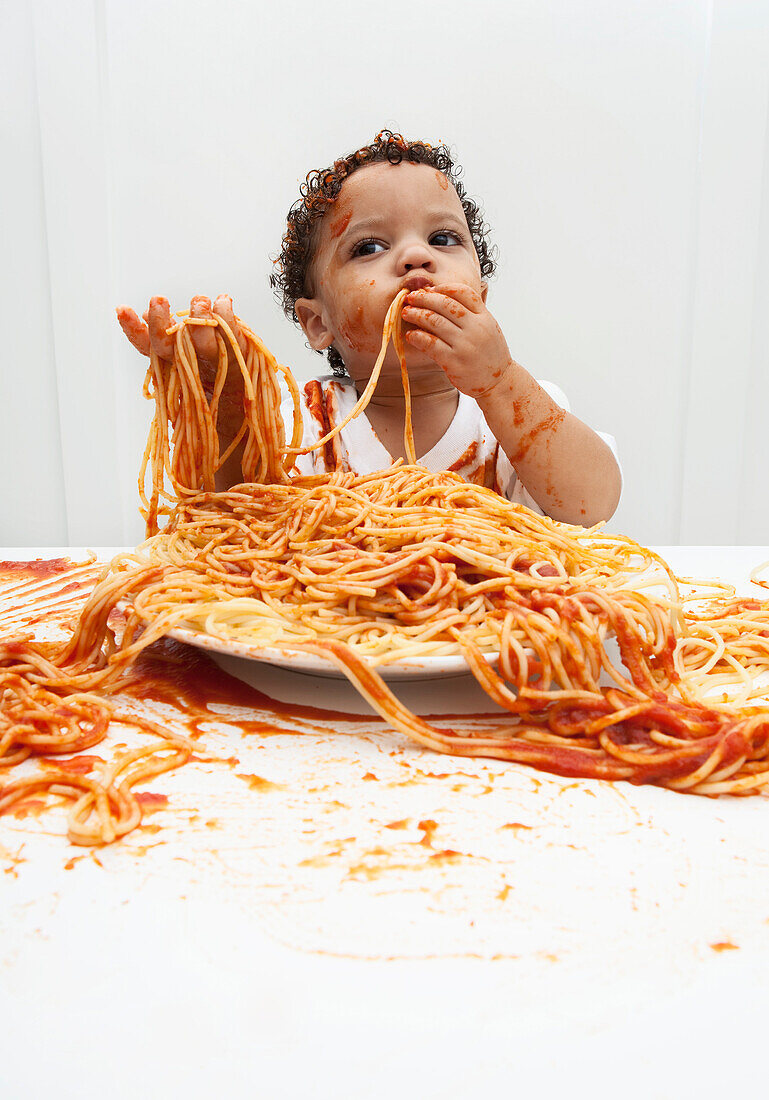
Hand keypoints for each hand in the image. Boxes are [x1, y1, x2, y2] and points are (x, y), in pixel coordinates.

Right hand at [116, 294, 247, 398]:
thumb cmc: (209, 369)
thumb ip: (165, 334)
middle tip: (158, 299)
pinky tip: (223, 299)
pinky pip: (231, 331)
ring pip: (200, 340)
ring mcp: (213, 358)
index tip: (122, 309)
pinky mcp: (238, 352)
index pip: (146, 345)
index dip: (133, 328)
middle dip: (160, 323)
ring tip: (199, 300)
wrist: (245, 394)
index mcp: (171, 362)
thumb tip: (145, 313)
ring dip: (198, 317)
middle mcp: (188, 362)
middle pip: (168, 345)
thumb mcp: (183, 353)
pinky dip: (226, 312)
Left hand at [401, 283, 513, 398]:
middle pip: (445, 304)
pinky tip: (410, 335)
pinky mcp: (454, 362)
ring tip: (406, 313)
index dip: (444, 288)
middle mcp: (476, 328)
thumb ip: (472, 313)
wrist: (500, 383)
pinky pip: (431, 344)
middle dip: (424, 298)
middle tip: (410, 298)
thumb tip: (444, 296)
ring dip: (417, 315)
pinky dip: (418, 337)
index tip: (430, 290)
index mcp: (484, 317)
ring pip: (435, 322)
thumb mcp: (488, 328)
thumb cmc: (489, 354)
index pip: (464, 293)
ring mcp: (465, 345)